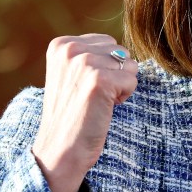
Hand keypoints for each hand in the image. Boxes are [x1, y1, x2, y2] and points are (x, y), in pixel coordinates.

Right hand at [32, 34, 137, 191]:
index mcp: (61, 44)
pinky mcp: (99, 80)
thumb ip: (89, 54)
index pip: (106, 42)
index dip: (104, 67)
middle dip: (114, 74)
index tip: (84, 87)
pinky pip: (132, 80)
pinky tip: (104, 108)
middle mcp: (70, 49)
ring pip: (129, 65)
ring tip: (97, 102)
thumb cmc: (70, 115)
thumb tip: (123, 51)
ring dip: (120, 86)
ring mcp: (84, 63)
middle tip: (92, 96)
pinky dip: (124, 96)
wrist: (59, 148)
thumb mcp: (69, 74)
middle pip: (119, 51)